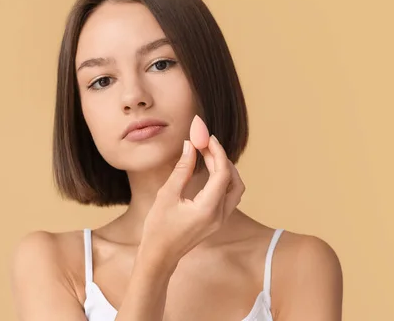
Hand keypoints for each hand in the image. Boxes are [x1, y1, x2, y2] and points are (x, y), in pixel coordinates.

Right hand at [140, 116, 245, 263]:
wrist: (160, 256)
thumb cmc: (159, 228)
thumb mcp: (167, 195)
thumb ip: (182, 169)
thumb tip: (190, 146)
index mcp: (208, 209)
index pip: (223, 173)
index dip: (217, 152)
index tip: (206, 137)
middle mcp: (220, 215)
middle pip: (233, 180)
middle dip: (221, 158)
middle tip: (205, 143)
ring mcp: (220, 220)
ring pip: (234, 188)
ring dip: (224, 169)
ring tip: (207, 154)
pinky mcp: (216, 220)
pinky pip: (228, 195)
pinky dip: (222, 180)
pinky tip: (208, 170)